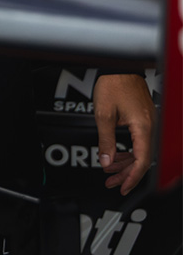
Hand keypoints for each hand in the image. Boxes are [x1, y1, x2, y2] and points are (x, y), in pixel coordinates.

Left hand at [93, 72, 152, 193]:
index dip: (133, 177)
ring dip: (126, 163)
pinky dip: (128, 151)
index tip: (124, 187)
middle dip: (127, 173)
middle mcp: (151, 127)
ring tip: (111, 172)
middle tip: (112, 183)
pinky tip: (117, 156)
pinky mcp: (145, 120)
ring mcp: (149, 123)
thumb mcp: (103, 115)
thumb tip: (106, 161)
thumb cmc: (114, 84)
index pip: (142, 161)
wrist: (120, 67)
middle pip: (142, 159)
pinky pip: (140, 142)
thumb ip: (106, 141)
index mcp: (144, 127)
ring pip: (141, 151)